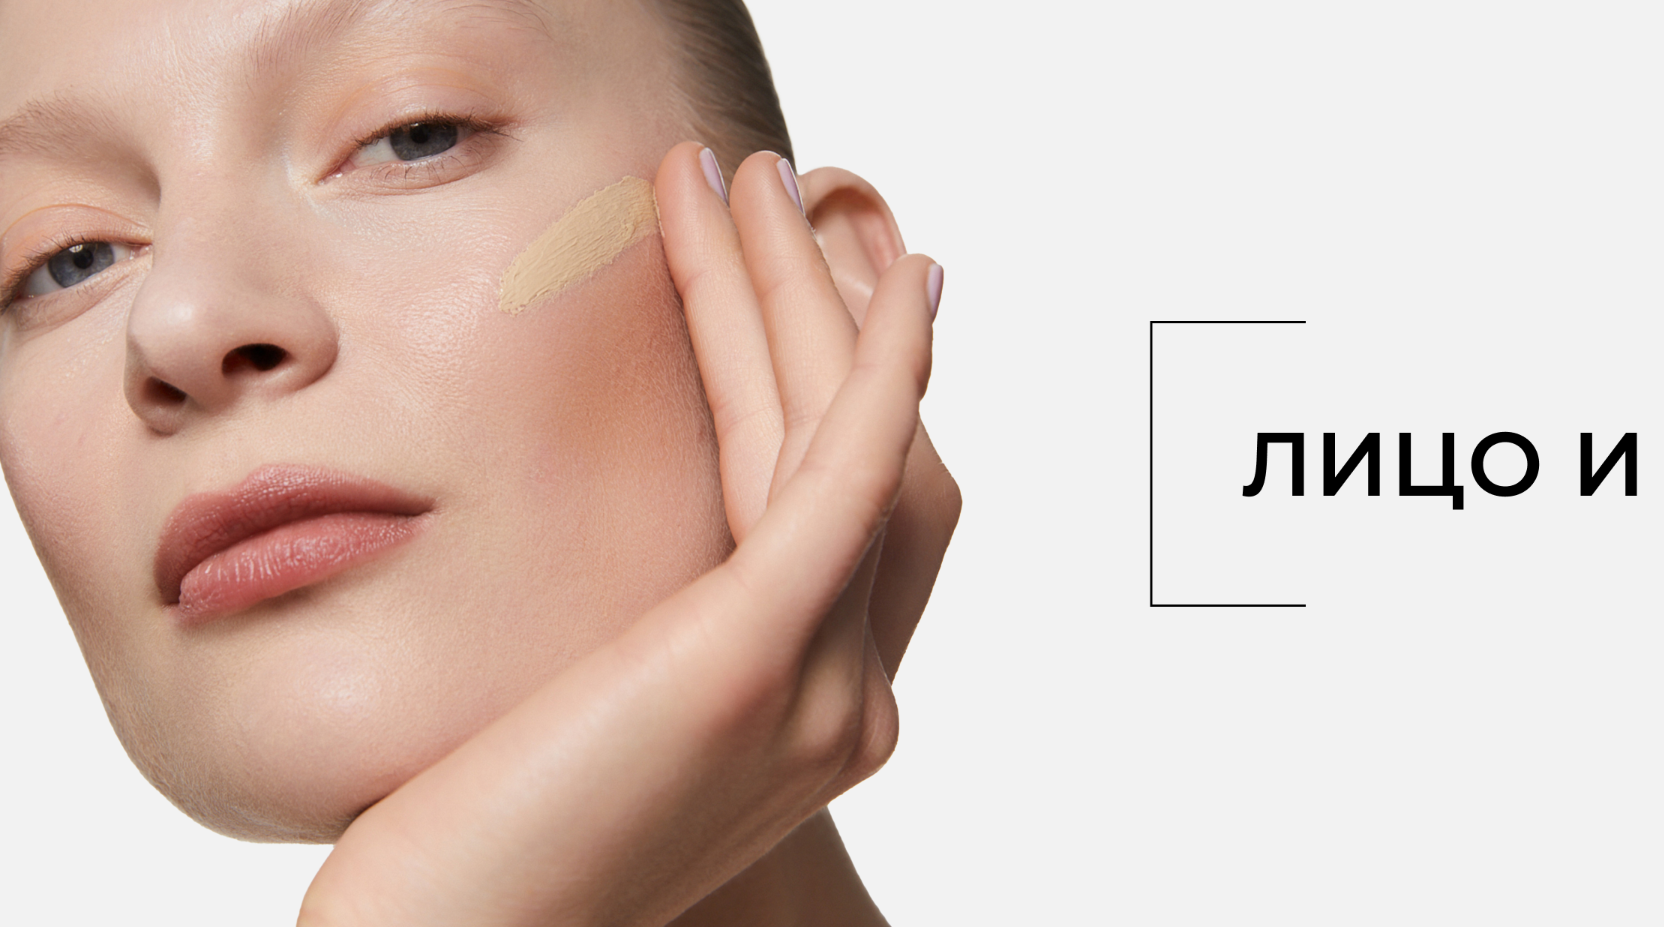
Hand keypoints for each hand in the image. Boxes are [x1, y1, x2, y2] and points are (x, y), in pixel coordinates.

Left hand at [296, 144, 948, 926]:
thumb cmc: (473, 850)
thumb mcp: (592, 715)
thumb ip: (656, 633)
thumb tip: (641, 535)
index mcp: (814, 723)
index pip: (861, 520)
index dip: (856, 392)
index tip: (819, 285)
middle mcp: (851, 709)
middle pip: (880, 464)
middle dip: (836, 316)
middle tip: (786, 194)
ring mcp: (823, 690)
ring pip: (848, 440)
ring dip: (811, 294)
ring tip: (753, 184)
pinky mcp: (758, 655)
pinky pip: (847, 467)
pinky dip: (879, 358)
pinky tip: (882, 271)